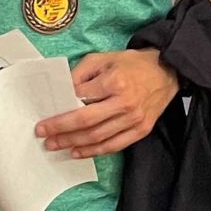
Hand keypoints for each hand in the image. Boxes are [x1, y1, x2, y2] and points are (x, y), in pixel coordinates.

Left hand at [36, 50, 178, 158]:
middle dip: (61, 130)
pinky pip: (114, 146)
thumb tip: (64, 92)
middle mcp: (125, 103)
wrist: (167, 72)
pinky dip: (94, 151)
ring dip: (74, 143)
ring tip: (56, 145)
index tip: (45, 117)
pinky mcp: (141, 130)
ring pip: (98, 137)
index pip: (80, 99)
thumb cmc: (132, 64)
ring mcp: (134, 119)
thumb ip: (81, 73)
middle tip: (43, 135)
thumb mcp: (104, 58)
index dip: (60, 110)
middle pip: (86, 122)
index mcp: (114, 82)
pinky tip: (78, 151)